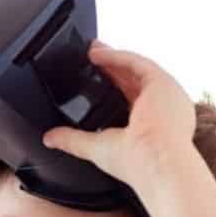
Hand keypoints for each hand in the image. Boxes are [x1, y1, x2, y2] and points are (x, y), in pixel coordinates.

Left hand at [41, 40, 195, 187]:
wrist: (156, 161)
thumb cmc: (139, 164)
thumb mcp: (98, 149)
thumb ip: (73, 140)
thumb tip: (50, 138)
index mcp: (154, 127)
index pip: (132, 101)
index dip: (113, 88)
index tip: (94, 81)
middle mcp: (163, 109)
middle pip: (134, 81)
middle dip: (111, 68)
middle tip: (91, 58)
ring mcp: (165, 94)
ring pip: (136, 68)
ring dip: (113, 58)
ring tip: (91, 52)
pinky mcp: (161, 82)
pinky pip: (136, 62)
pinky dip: (116, 56)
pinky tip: (98, 55)